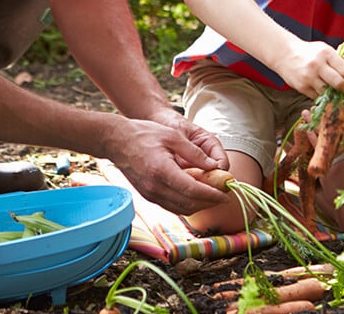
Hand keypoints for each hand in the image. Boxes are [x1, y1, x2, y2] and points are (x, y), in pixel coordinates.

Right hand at [106, 116, 229, 214]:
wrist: (116, 141)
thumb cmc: (144, 134)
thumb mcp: (173, 136)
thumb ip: (195, 153)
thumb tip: (214, 167)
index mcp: (162, 171)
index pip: (193, 191)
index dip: (212, 195)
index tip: (226, 194)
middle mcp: (155, 188)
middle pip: (189, 204)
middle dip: (210, 203)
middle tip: (225, 196)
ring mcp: (150, 194)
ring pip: (181, 209)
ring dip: (200, 206)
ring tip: (214, 196)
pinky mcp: (148, 196)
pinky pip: (172, 206)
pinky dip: (187, 204)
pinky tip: (197, 195)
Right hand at [274, 40, 343, 97]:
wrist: (285, 54)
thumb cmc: (309, 52)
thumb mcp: (326, 50)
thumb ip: (342, 58)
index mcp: (326, 53)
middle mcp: (317, 65)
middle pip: (339, 83)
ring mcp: (308, 77)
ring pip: (328, 93)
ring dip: (333, 94)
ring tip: (332, 88)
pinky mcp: (301, 87)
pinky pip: (317, 97)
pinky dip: (321, 95)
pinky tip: (320, 88)